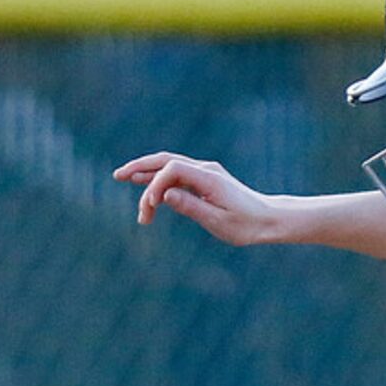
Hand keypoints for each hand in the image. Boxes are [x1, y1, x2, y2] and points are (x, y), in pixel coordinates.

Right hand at [113, 153, 275, 245]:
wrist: (268, 219)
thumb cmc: (246, 225)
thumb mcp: (218, 221)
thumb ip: (190, 207)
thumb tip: (165, 196)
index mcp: (208, 178)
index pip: (172, 170)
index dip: (156, 185)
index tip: (152, 207)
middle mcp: (205, 170)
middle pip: (165, 160)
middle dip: (140, 167)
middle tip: (117, 176)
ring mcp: (205, 173)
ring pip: (169, 167)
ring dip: (147, 174)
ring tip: (124, 179)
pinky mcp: (205, 180)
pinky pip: (177, 175)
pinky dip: (160, 180)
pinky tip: (147, 187)